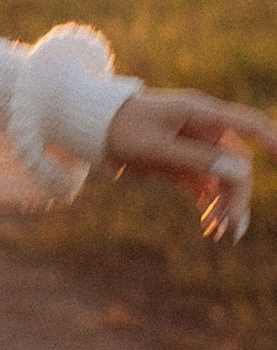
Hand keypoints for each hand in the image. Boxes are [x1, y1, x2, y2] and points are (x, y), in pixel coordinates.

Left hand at [103, 86, 274, 232]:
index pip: (248, 124)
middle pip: (236, 163)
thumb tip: (241, 170)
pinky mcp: (182, 163)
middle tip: (231, 228)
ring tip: (220, 234)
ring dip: (225, 204)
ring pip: (223, 177)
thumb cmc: (121, 128)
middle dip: (238, 195)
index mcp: (201, 115)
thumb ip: (197, 159)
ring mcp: (193, 147)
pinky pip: (205, 184)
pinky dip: (210, 204)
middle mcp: (203, 130)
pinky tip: (210, 226)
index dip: (270, 140)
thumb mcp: (156, 147)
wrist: (90, 128)